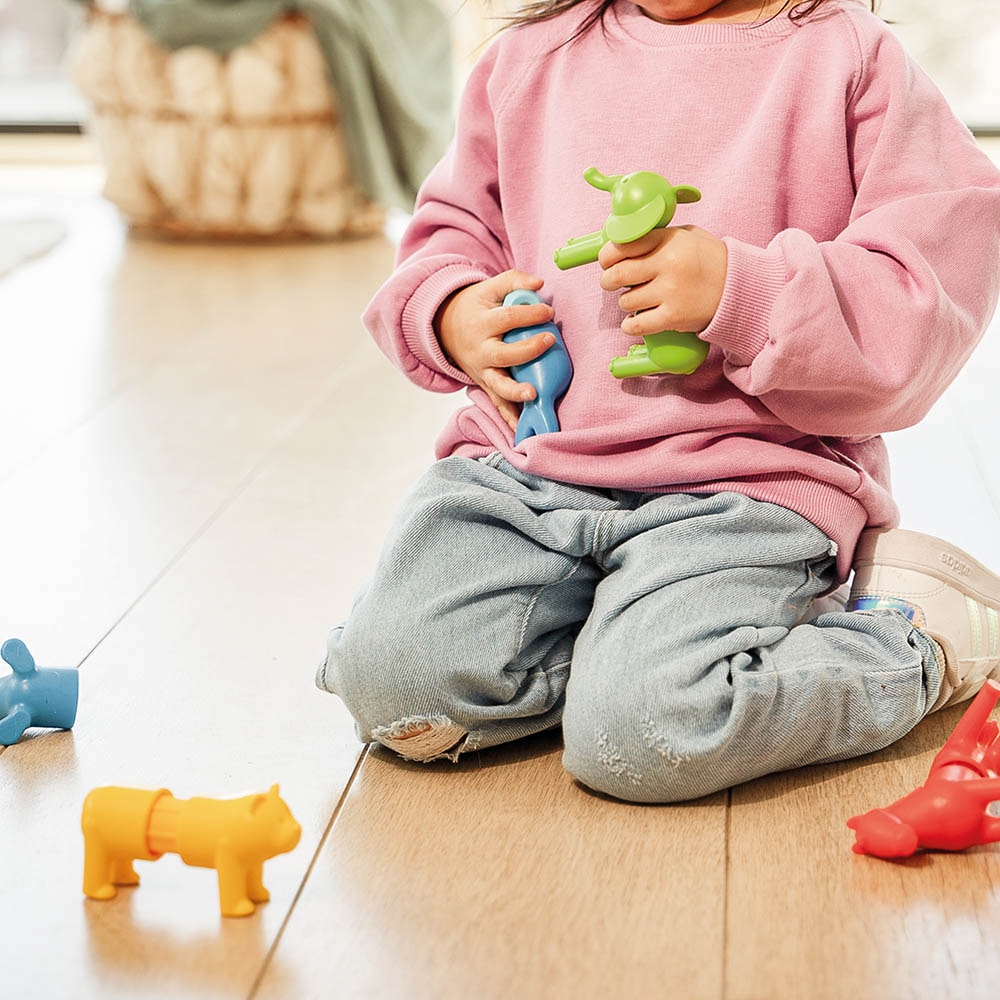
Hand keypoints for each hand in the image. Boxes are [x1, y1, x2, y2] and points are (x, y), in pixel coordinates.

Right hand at [435, 270, 555, 431]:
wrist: (443, 327)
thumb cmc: (475, 307)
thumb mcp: (489, 288)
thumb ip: (513, 280)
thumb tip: (539, 284)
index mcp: (482, 323)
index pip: (507, 318)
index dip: (529, 314)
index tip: (549, 311)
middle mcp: (480, 350)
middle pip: (502, 354)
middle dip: (527, 350)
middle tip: (549, 339)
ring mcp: (482, 371)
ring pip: (497, 385)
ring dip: (514, 393)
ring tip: (532, 395)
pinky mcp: (485, 384)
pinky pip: (496, 403)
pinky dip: (508, 417)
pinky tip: (520, 429)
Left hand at [597, 225, 727, 337]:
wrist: (739, 287)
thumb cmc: (709, 260)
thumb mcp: (686, 235)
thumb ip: (656, 237)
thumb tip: (620, 244)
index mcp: (669, 240)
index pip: (622, 245)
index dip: (607, 256)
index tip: (607, 262)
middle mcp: (669, 264)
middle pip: (617, 275)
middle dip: (608, 280)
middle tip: (611, 282)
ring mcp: (671, 292)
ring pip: (626, 300)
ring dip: (626, 302)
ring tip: (638, 299)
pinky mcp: (674, 317)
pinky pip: (636, 325)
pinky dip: (630, 325)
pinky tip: (634, 321)